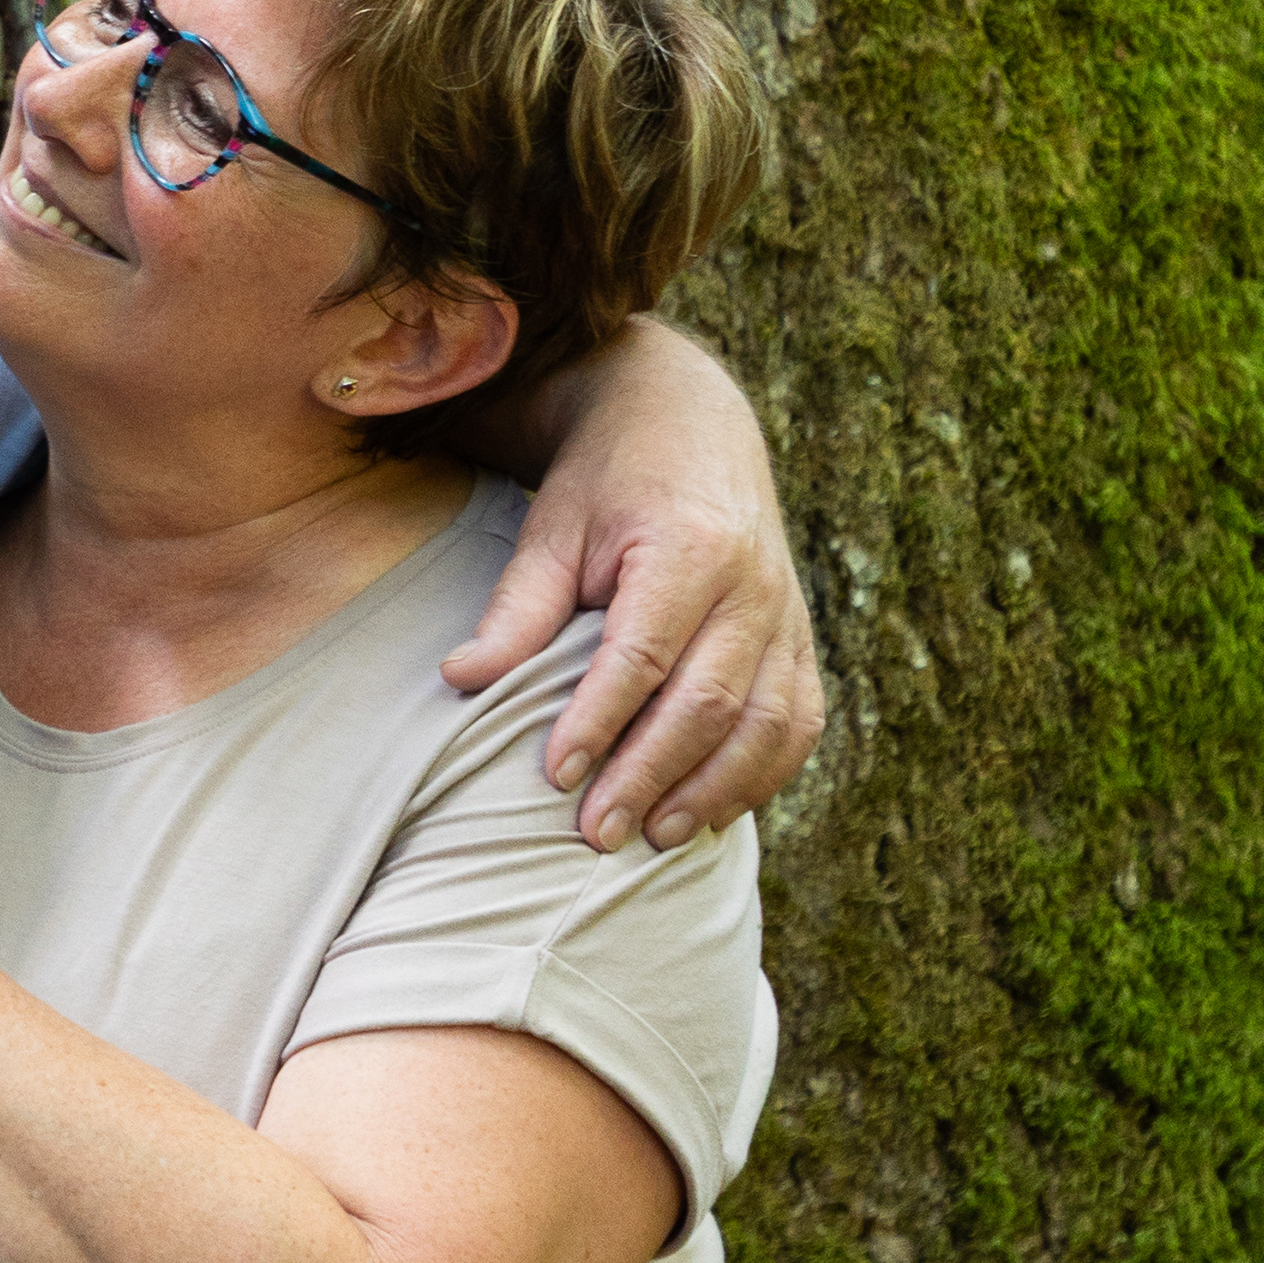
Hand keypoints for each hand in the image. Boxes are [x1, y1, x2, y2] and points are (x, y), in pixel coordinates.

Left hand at [444, 326, 822, 852]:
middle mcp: (752, 586)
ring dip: (714, 791)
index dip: (600, 722)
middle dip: (651, 775)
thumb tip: (461, 679)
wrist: (688, 424)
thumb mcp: (551, 526)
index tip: (554, 775)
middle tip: (598, 833)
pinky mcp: (802, 638)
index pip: (644, 655)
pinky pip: (799, 720)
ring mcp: (787, 614)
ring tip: (656, 839)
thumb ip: (517, 607)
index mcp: (687, 549)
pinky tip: (715, 813)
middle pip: (709, 702)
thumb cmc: (605, 480)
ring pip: (767, 723)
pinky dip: (763, 774)